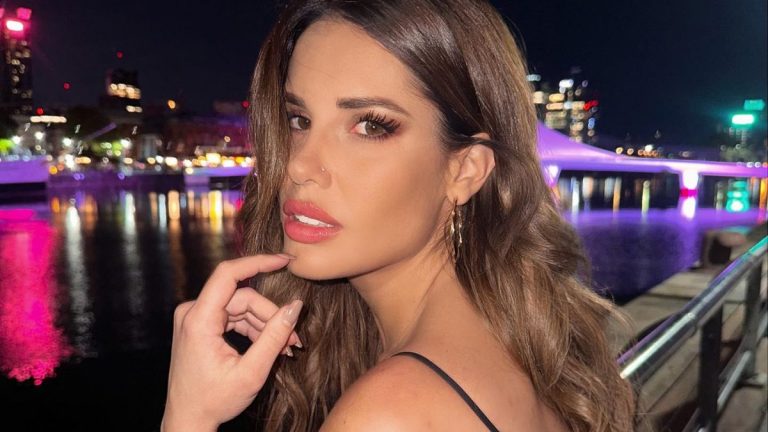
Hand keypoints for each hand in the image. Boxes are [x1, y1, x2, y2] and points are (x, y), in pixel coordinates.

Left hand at [161, 254, 302, 431]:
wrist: (188, 422)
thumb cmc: (214, 401)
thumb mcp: (251, 372)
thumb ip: (274, 336)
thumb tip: (296, 305)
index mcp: (198, 320)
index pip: (229, 274)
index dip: (259, 262)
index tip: (285, 259)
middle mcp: (191, 312)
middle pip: (242, 297)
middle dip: (270, 315)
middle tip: (294, 340)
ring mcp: (194, 318)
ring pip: (241, 307)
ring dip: (265, 324)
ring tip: (287, 347)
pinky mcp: (200, 325)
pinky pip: (233, 316)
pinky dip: (253, 329)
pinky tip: (271, 346)